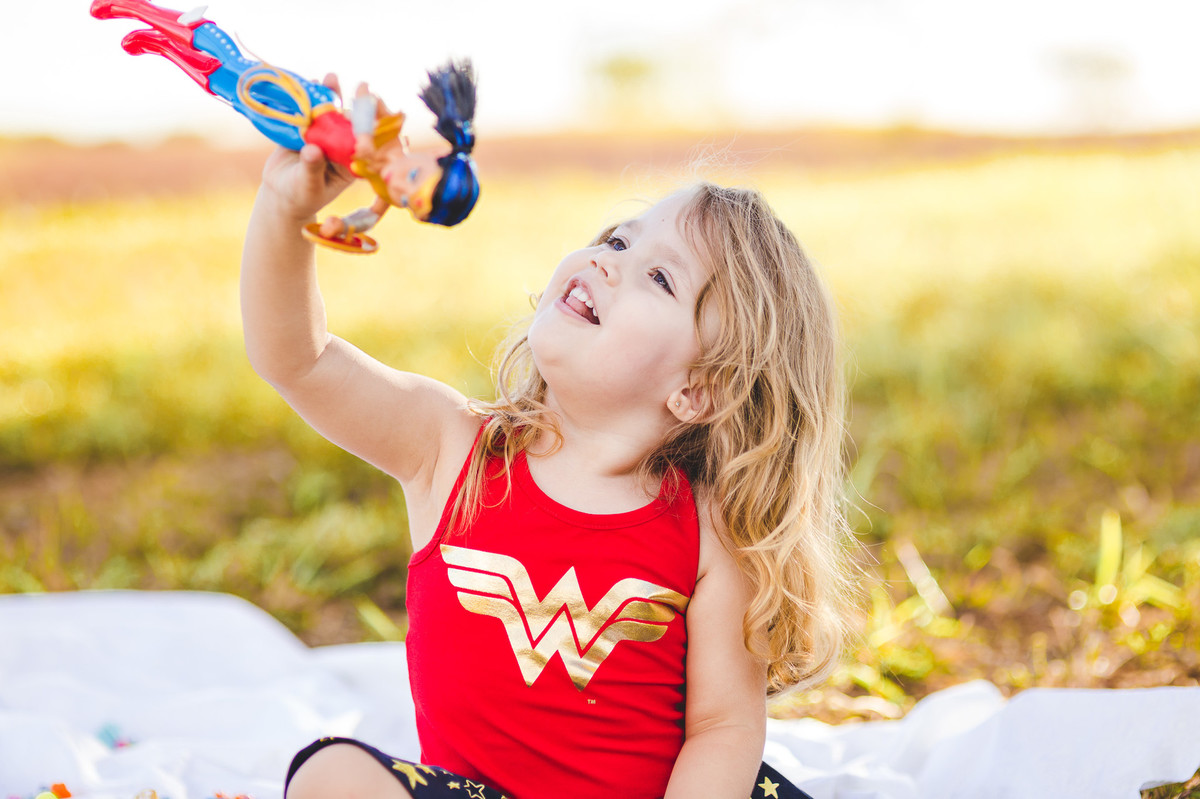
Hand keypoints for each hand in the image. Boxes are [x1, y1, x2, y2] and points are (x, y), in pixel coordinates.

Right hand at [257, 73, 356, 221]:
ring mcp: (324, 137)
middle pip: (347, 124)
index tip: (370, 111)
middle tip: (358, 86)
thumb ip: (311, 168)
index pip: (361, 142)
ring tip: (330, 78)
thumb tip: (312, 150)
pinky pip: (308, 113)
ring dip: (329, 96)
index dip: (366, 126)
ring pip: (328, 115)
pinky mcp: (307, 130)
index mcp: (349, 163)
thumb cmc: (300, 196)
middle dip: (351, 104)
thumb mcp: (307, 185)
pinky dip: (307, 99)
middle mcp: (340, 147)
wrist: (280, 194)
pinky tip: (310, 83)